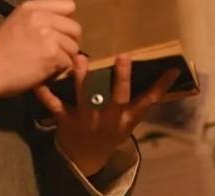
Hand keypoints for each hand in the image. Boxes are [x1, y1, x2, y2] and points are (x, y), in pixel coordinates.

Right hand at [0, 0, 80, 96]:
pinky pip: (67, 62)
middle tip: (57, 53)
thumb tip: (63, 26)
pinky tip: (43, 71)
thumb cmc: (0, 53)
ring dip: (63, 58)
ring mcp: (47, 35)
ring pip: (73, 47)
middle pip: (75, 28)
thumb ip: (39, 19)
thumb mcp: (17, 23)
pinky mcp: (51, 53)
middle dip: (69, 42)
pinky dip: (58, 70)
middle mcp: (41, 17)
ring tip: (46, 63)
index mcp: (32, 7)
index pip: (68, 5)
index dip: (66, 21)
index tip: (59, 33)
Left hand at [34, 54, 179, 176]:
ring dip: (82, 78)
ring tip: (80, 58)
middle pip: (116, 96)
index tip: (170, 68)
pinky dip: (46, 95)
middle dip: (120, 77)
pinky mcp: (65, 120)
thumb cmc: (112, 129)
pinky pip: (55, 106)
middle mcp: (108, 117)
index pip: (146, 100)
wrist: (85, 158)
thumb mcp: (133, 118)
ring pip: (85, 96)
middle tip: (123, 57)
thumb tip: (174, 71)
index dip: (159, 86)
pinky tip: (41, 81)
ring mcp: (86, 118)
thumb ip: (149, 96)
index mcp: (126, 117)